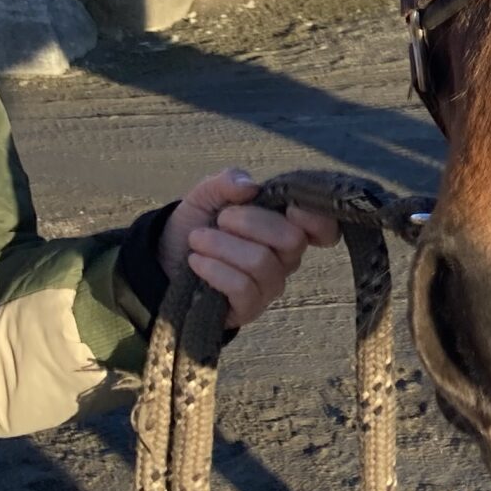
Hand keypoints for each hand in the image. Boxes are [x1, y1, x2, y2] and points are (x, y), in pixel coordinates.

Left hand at [157, 169, 339, 329]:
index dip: (315, 218)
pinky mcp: (249, 308)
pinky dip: (215, 269)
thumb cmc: (198, 223)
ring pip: (261, 262)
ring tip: (197, 240)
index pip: (325, 229)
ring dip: (223, 246)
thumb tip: (250, 187)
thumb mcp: (207, 194)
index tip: (288, 206)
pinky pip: (242, 288)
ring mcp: (269, 285)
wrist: (166, 258)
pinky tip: (197, 261)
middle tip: (221, 218)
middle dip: (251, 223)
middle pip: (291, 239)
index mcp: (286, 226)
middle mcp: (286, 258)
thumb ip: (228, 181)